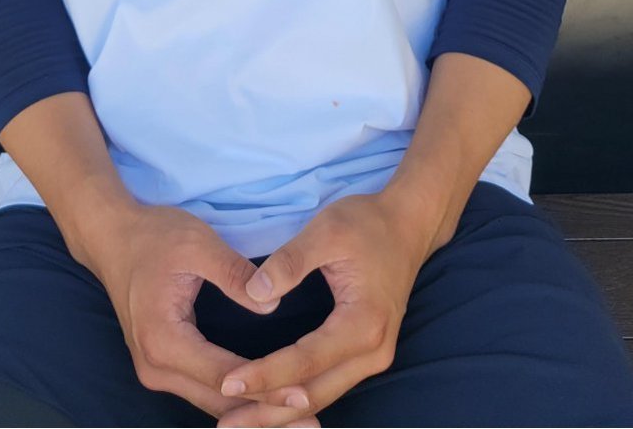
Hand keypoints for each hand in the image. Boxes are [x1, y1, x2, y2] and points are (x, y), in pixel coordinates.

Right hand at [86, 202, 322, 425]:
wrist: (111, 236)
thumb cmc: (155, 236)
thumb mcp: (198, 244)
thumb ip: (235, 275)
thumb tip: (272, 305)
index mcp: (164, 339)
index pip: (224, 375)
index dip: (267, 386)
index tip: (305, 393)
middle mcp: (156, 367)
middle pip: (218, 402)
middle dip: (265, 411)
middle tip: (312, 417)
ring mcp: (156, 370)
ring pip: (212, 403)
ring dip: (252, 410)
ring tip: (297, 415)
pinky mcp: (162, 365)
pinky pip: (203, 391)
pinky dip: (235, 398)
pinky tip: (266, 400)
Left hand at [212, 191, 433, 426]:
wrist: (408, 224)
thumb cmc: (367, 223)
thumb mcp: (326, 230)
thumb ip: (290, 262)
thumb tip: (254, 294)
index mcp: (363, 323)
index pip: (305, 362)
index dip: (265, 375)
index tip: (226, 383)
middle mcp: (374, 352)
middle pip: (314, 394)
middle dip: (268, 410)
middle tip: (224, 420)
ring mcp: (374, 358)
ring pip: (322, 397)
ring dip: (281, 411)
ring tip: (238, 421)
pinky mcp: (367, 355)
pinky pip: (329, 386)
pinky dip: (297, 399)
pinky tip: (269, 404)